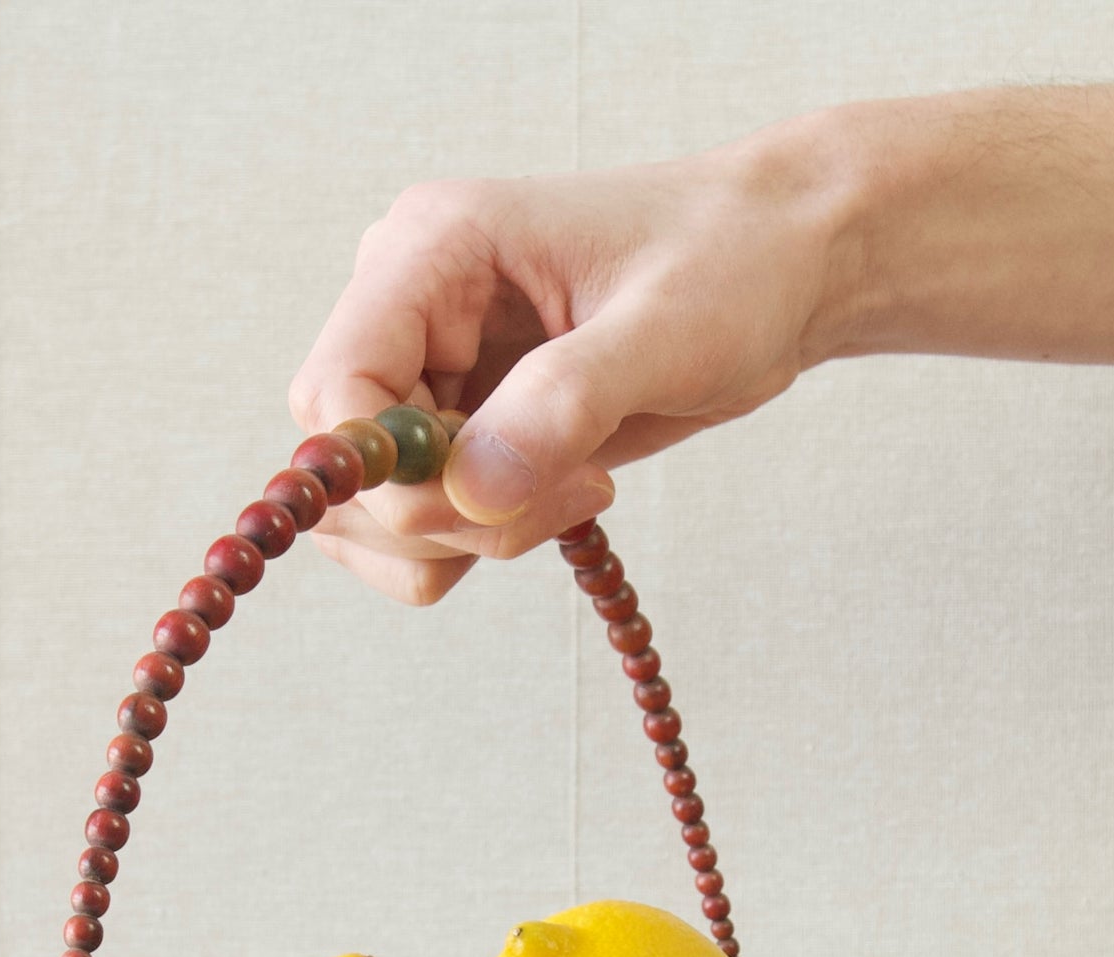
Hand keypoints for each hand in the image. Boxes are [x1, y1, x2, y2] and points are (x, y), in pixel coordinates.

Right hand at [288, 122, 856, 603]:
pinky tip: (559, 499)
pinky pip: (415, 529)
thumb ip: (562, 403)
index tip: (491, 496)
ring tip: (576, 490)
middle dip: (442, 519)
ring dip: (460, 543)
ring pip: (372, 515)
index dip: (390, 475)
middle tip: (568, 495)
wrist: (779, 271)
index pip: (335, 393)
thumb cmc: (732, 266)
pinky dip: (473, 547)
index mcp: (430, 252)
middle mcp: (405, 313)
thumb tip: (470, 490)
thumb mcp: (664, 329)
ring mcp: (425, 378)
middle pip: (349, 471)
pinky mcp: (456, 433)